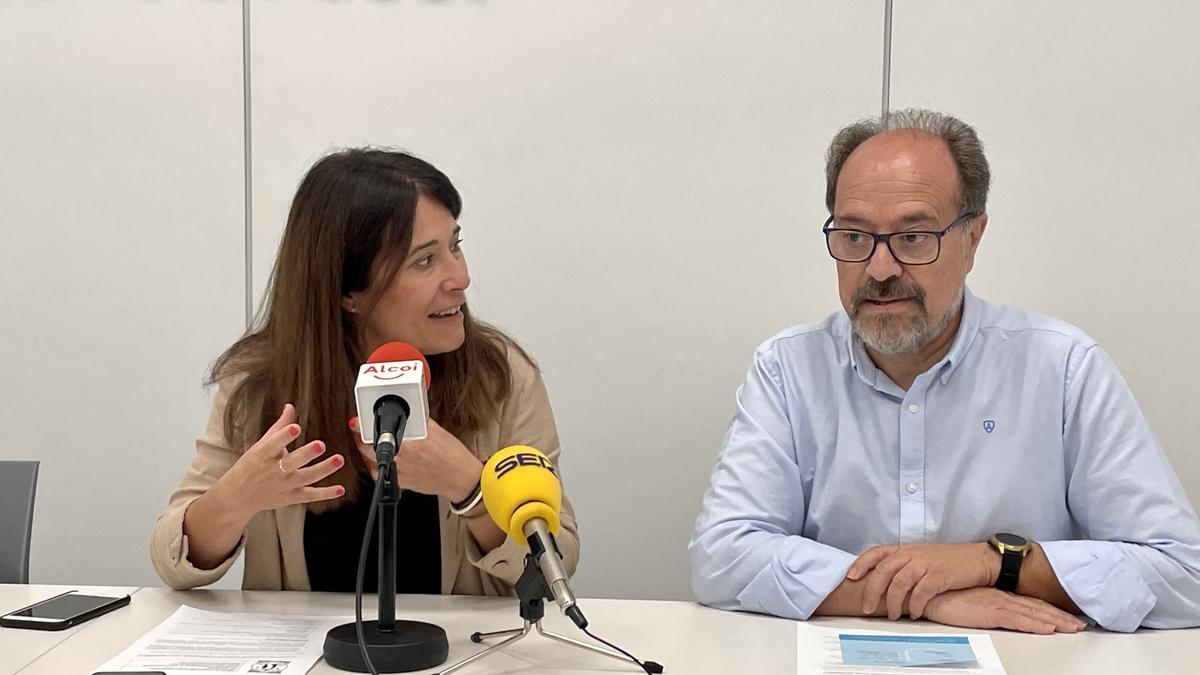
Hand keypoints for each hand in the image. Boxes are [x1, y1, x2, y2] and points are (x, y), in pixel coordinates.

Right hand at [211, 404, 344, 519]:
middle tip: (320, 444)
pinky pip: (310, 496)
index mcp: (264, 455)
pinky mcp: (291, 497)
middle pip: (291, 462)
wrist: (238, 496)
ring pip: (305, 478)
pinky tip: (340, 489)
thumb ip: (280, 427)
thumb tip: (290, 407)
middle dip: (306, 454)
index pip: (273, 444)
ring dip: (323, 470)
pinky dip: (325, 494)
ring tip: (339, 459)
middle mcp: (274, 471)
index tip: (296, 427)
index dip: (284, 436)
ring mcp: (284, 485)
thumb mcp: (261, 445)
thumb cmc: (251, 465)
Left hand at [351, 417, 482, 500]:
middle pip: (367, 448)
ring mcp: (399, 473)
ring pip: (371, 461)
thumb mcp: (436, 431)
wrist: (460, 478)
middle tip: (359, 429)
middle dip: (360, 437)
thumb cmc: (452, 456)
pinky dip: (376, 465)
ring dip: (366, 451)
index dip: (362, 426)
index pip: (377, 432)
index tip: (356, 421)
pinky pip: (380, 474)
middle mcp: (402, 459)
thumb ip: (417, 421)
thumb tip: (405, 412)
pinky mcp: (400, 483)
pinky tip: (381, 459)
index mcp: (410, 443)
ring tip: (369, 443)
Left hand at [848, 543, 996, 618]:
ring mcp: (925, 564)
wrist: (978, 559)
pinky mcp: (939, 575)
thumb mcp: (921, 557)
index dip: (861, 564)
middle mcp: (912, 554)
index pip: (876, 553)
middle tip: (867, 608)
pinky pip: (921, 592)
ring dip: (893, 602)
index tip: (850, 577)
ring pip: (899, 583)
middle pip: (884, 571)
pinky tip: (916, 613)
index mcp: (905, 549)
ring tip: (893, 615)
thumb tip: (882, 583)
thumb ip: (903, 566)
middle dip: (872, 591)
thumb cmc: (949, 561)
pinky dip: (915, 605)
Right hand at [923, 587, 1085, 633]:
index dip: (1048, 609)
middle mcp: (999, 598)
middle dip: (1059, 616)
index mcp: (995, 595)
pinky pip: (1018, 620)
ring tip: (1073, 628)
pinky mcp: (989, 612)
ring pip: (1033, 614)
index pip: (1028, 603)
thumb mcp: (964, 600)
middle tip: (1079, 624)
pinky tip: (1049, 629)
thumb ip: (978, 605)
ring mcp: (996, 604)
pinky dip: (1036, 624)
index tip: (1065, 616)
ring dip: (1055, 621)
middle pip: (1036, 608)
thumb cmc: (939, 595)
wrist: (924, 589)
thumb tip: (987, 611)